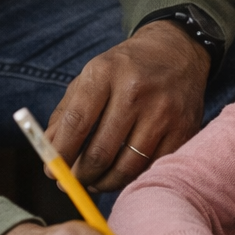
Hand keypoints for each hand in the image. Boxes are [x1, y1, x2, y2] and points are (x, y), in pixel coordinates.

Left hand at [46, 21, 210, 190]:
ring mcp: (163, 111)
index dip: (60, 154)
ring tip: (95, 182)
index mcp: (106, 72)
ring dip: (105, 183)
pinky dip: (133, 177)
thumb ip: (67, 113)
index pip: (76, 123)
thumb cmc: (126, 69)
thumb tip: (50, 153)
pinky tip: (122, 173)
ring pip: (127, 167)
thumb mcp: (92, 76)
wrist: (177, 51)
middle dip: (80, 176)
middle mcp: (136, 91)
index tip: (51, 171)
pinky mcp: (184, 128)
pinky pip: (152, 167)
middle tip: (72, 182)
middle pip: (100, 152)